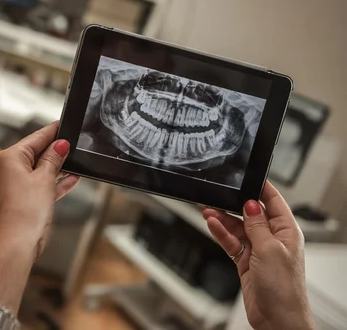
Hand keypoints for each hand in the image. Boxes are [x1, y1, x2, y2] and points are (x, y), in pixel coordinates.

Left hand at [0, 121, 79, 259]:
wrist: (18, 244)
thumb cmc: (25, 211)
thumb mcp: (44, 179)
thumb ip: (53, 159)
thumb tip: (60, 145)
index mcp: (9, 158)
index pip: (34, 138)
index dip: (51, 132)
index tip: (64, 125)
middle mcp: (8, 169)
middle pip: (36, 153)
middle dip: (55, 150)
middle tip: (74, 143)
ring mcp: (14, 185)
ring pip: (39, 170)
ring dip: (57, 167)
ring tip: (75, 160)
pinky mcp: (22, 199)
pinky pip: (41, 185)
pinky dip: (54, 182)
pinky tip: (71, 179)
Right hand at [201, 181, 313, 329]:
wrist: (277, 319)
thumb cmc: (284, 289)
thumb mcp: (269, 250)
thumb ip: (257, 225)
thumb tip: (251, 204)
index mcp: (287, 231)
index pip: (273, 201)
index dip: (260, 188)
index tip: (245, 176)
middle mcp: (273, 238)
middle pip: (250, 213)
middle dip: (232, 205)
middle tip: (215, 196)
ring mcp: (258, 250)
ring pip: (237, 227)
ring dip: (222, 219)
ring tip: (206, 210)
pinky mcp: (246, 261)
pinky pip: (231, 241)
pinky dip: (221, 233)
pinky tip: (211, 224)